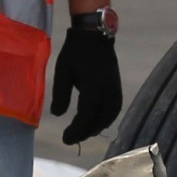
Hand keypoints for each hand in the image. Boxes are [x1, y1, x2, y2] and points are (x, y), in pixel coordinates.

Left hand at [48, 27, 121, 144]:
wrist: (95, 36)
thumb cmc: (75, 53)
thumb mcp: (62, 72)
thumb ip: (60, 95)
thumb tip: (58, 115)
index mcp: (93, 88)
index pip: (85, 118)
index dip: (75, 132)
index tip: (65, 139)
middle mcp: (108, 93)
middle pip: (97, 122)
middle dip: (83, 133)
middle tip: (69, 138)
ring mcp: (115, 92)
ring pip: (107, 120)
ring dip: (93, 128)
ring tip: (79, 133)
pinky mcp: (118, 90)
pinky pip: (113, 113)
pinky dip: (103, 121)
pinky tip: (93, 124)